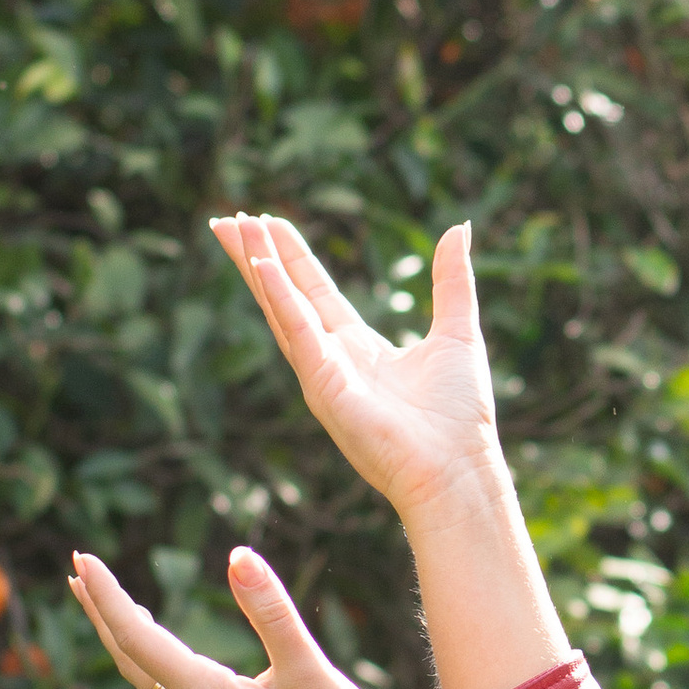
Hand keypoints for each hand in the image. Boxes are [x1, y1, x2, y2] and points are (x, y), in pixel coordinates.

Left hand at [68, 545, 434, 688]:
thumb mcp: (309, 668)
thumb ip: (271, 610)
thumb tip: (237, 555)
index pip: (139, 637)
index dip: (109, 595)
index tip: (84, 557)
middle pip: (130, 657)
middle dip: (101, 612)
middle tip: (77, 569)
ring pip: (146, 674)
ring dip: (123, 635)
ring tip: (105, 600)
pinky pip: (169, 688)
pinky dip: (151, 656)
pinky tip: (161, 645)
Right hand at [209, 213, 500, 525]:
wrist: (459, 468)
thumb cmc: (460, 416)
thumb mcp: (458, 330)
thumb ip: (452, 280)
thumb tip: (458, 228)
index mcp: (359, 349)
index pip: (314, 293)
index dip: (291, 259)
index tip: (269, 222)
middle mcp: (332, 360)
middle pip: (285, 297)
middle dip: (257, 258)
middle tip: (228, 219)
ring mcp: (322, 375)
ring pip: (281, 310)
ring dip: (258, 268)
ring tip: (235, 228)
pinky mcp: (323, 388)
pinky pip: (297, 334)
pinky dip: (280, 299)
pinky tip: (262, 267)